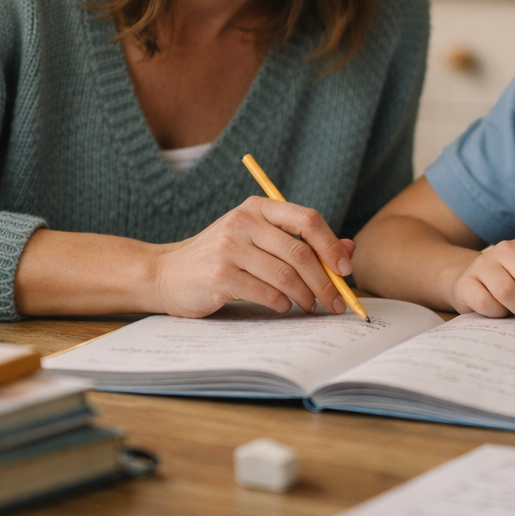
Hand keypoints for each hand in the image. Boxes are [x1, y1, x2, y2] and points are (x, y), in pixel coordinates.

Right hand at [150, 196, 352, 317]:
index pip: (308, 219)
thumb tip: (348, 250)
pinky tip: (283, 307)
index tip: (345, 269)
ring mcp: (229, 247)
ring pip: (286, 275)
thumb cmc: (221, 258)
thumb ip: (301, 242)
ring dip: (306, 296)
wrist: (166, 274)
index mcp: (258, 208)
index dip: (332, 245)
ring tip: (310, 307)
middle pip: (300, 251)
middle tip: (335, 302)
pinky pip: (266, 293)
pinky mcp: (219, 275)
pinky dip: (282, 304)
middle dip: (325, 281)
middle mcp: (243, 222)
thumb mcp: (259, 241)